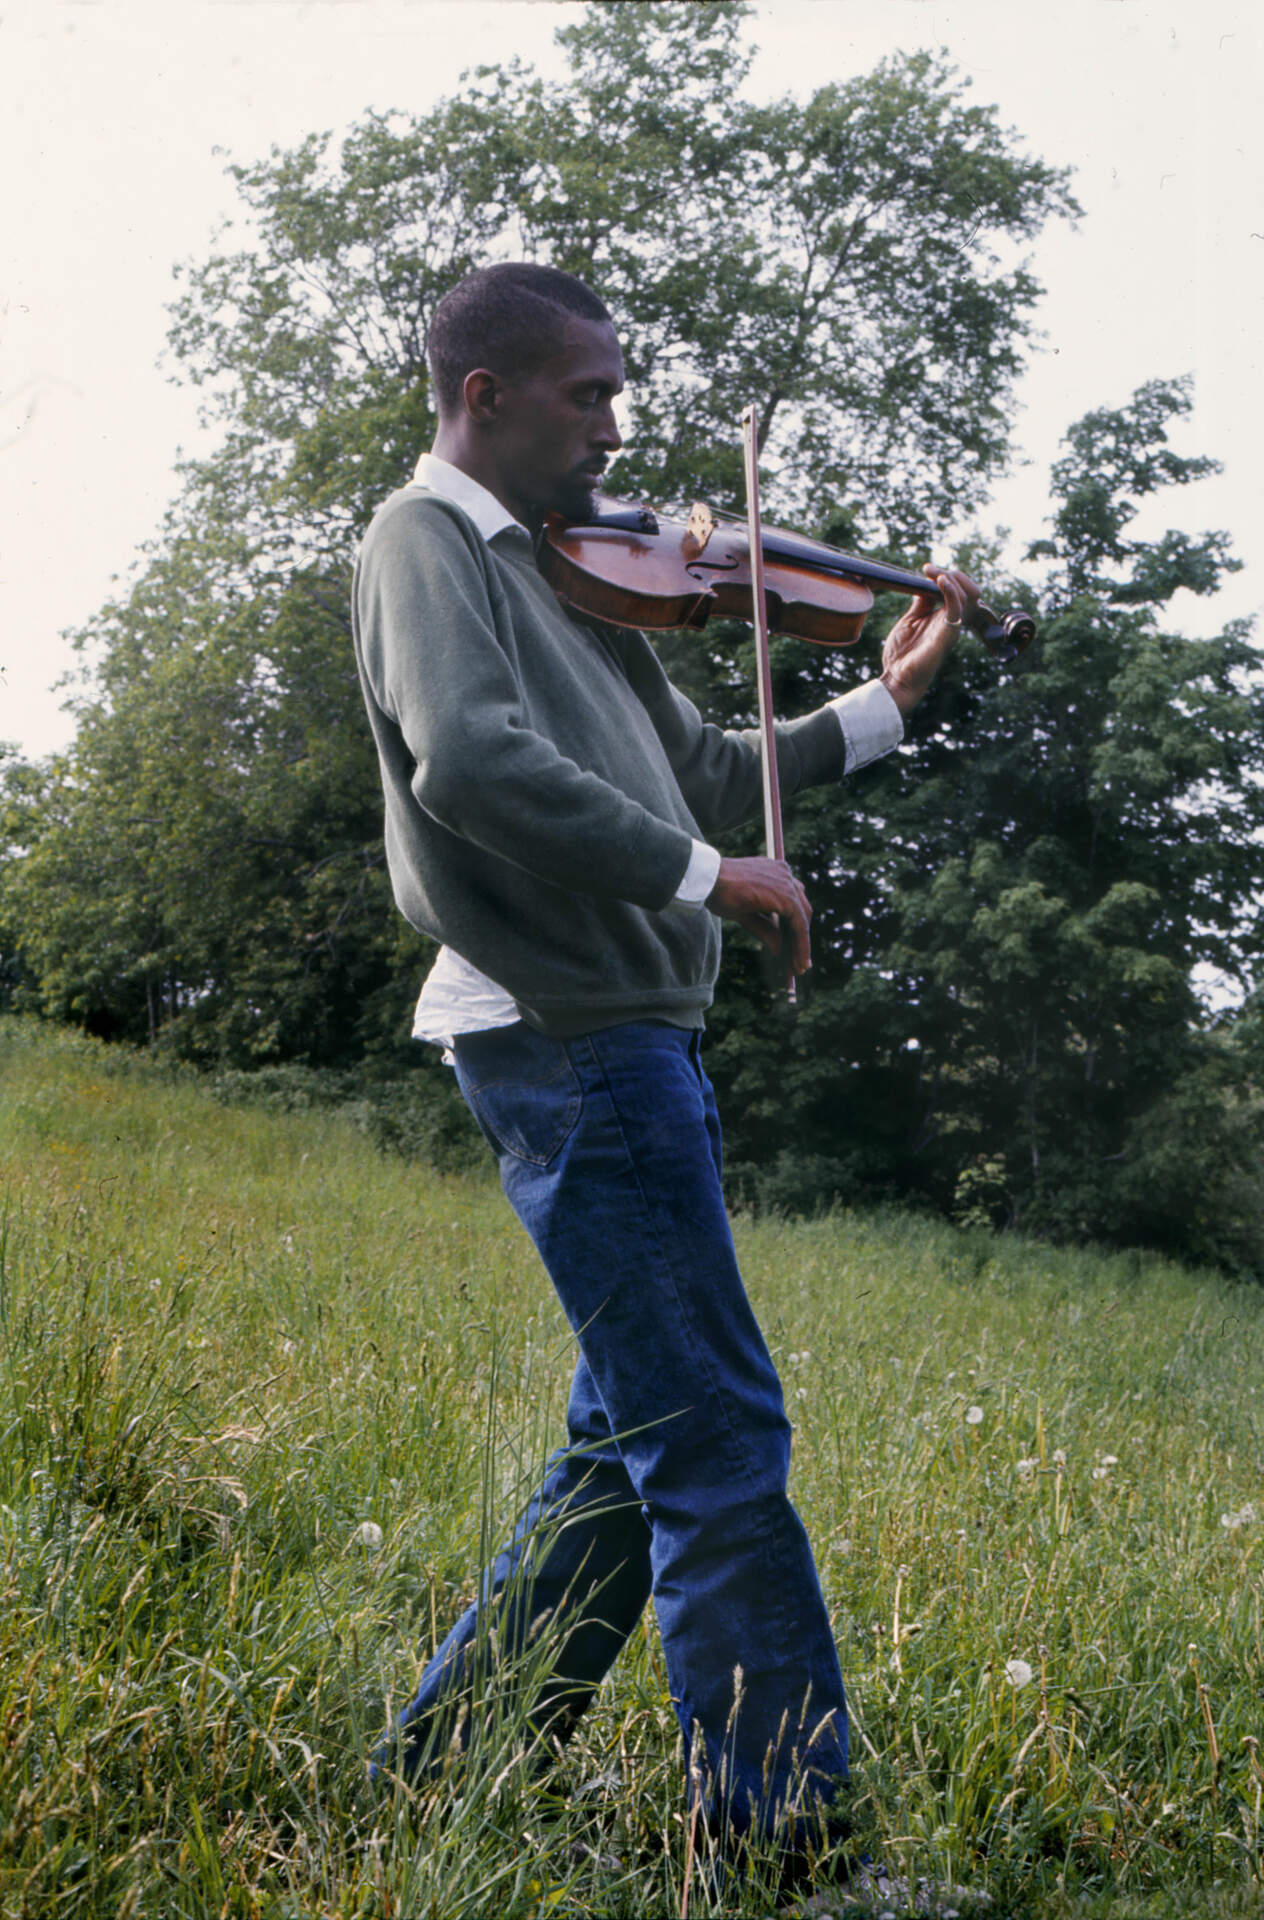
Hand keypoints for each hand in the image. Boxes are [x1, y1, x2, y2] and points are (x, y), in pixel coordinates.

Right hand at [706, 855, 811, 973]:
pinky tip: (798, 962)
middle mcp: (785, 875)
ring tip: (797, 969)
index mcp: (776, 873)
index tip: (792, 948)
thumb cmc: (719, 892)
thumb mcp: (746, 914)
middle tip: (796, 963)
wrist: (707, 879)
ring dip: (801, 946)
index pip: (792, 904)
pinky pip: (799, 925)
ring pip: (802, 920)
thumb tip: (780, 951)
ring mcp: (788, 884)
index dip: (793, 928)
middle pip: (800, 912)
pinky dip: (801, 945)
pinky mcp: (787, 896)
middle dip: (799, 939)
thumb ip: (766, 929)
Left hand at [880, 565, 979, 714]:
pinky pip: (957, 608)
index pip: (956, 590)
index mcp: (944, 618)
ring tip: (934, 573)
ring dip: (951, 578)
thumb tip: (926, 583)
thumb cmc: (902, 654)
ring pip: (966, 595)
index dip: (944, 575)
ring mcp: (952, 627)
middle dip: (951, 574)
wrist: (897, 678)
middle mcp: (952, 621)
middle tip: (929, 570)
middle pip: (966, 590)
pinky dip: (951, 590)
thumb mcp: (910, 620)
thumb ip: (921, 603)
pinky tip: (941, 580)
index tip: (926, 569)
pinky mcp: (948, 634)